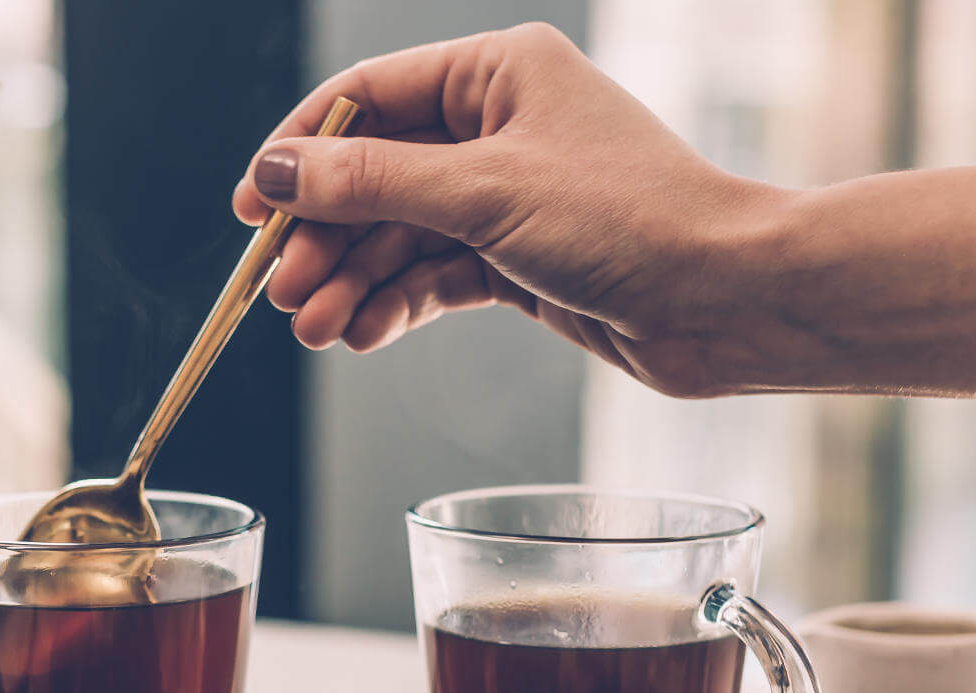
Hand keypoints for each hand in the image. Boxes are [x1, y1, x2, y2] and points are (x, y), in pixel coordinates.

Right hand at [234, 23, 782, 396]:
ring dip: (354, 282)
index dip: (302, 153)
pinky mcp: (519, 261)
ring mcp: (509, 197)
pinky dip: (396, 305)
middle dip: (326, 239)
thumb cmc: (629, 220)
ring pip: (401, 235)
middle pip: (376, 178)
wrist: (722, 301)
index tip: (253, 209)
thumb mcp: (484, 194)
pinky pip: (435, 276)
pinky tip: (362, 335)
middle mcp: (500, 127)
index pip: (369, 100)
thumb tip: (279, 171)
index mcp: (498, 74)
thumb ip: (373, 184)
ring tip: (316, 330)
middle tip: (282, 293)